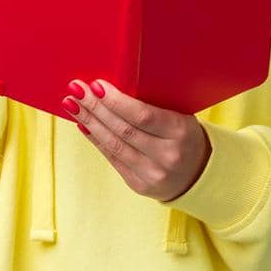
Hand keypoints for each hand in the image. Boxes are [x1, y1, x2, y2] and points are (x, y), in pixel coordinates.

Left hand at [64, 79, 211, 202]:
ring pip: (113, 145)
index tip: (95, 85)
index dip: (115, 101)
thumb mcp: (180, 116)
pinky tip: (83, 125)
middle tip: (75, 90)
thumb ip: (152, 105)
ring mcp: (152, 173)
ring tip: (72, 105)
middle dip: (95, 107)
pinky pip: (112, 159)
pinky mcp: (139, 185)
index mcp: (179, 131)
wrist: (199, 174)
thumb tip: (110, 89)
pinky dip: (96, 140)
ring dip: (89, 122)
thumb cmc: (184, 135)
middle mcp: (167, 155)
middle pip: (122, 129)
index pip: (141, 115)